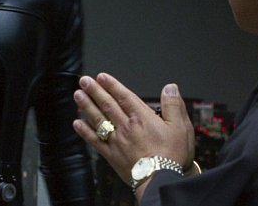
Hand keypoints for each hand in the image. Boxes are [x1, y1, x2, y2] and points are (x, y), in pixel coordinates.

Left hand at [72, 73, 194, 185]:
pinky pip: (94, 140)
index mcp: (142, 118)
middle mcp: (126, 127)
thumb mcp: (181, 127)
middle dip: (94, 91)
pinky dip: (85, 131)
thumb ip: (173, 105)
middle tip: (84, 81)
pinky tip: (77, 123)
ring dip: (87, 106)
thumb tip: (170, 87)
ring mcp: (117, 141)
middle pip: (107, 105)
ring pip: (98, 119)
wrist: (160, 180)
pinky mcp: (111, 155)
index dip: (112, 85)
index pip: (124, 96)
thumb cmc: (172, 155)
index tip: (101, 76)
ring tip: (78, 95)